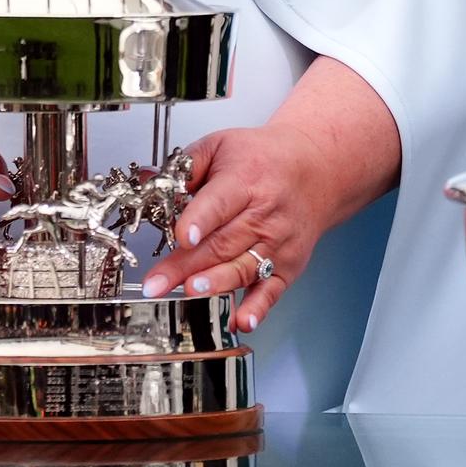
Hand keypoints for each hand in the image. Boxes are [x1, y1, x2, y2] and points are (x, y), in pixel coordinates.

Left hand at [139, 125, 338, 332]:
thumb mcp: (222, 145)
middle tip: (158, 283)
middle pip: (222, 243)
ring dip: (216, 284)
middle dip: (187, 265)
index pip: (219, 204)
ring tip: (192, 292)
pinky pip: (271, 291)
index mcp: (245, 180)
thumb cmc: (262, 158)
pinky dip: (257, 308)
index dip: (200, 221)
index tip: (182, 237)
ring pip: (242, 268)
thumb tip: (151, 182)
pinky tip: (241, 321)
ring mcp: (277, 243)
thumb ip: (187, 165)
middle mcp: (263, 214)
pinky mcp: (288, 265)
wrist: (314, 169)